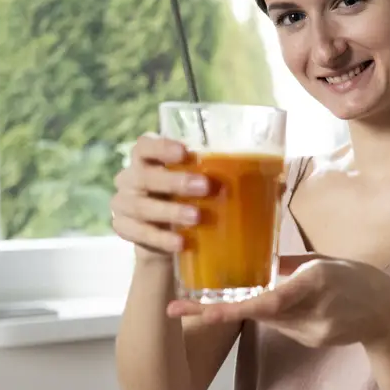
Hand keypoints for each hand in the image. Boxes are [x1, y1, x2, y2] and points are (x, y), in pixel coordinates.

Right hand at [110, 133, 209, 258]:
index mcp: (147, 160)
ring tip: (196, 217)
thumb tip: (265, 176)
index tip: (185, 152)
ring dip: (170, 211)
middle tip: (204, 186)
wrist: (167, 236)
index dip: (161, 147)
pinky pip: (139, 233)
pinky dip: (162, 239)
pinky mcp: (124, 228)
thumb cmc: (188, 199)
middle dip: (174, 181)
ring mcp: (123, 203)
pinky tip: (181, 243)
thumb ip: (218, 176)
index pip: (145, 146)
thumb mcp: (200, 184)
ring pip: (141, 206)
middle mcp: (131, 178)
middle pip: (144, 176)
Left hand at [166, 254, 389, 347]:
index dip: (234, 307)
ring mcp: (316, 329)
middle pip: (259, 312)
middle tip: (178, 307)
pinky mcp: (316, 340)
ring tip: (235, 299)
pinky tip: (288, 306)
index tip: (203, 309)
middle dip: (219, 309)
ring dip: (250, 307)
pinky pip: (283, 325)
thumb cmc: (359, 279)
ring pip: (269, 318)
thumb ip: (291, 265)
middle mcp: (315, 309)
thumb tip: (258, 258)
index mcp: (318, 281)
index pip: (269, 300)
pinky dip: (276, 314)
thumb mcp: (326, 262)